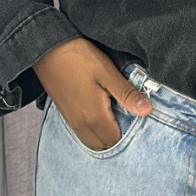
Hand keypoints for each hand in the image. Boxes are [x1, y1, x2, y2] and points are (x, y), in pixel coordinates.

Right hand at [32, 36, 151, 149]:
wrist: (48, 49)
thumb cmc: (79, 58)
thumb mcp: (108, 73)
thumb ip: (127, 95)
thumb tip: (147, 111)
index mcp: (94, 117)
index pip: (117, 140)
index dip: (130, 133)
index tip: (136, 117)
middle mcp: (81, 125)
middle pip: (104, 146)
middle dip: (117, 137)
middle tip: (127, 117)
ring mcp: (71, 121)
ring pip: (92, 142)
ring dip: (105, 136)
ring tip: (115, 115)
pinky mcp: (65, 115)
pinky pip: (82, 134)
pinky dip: (94, 131)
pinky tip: (100, 113)